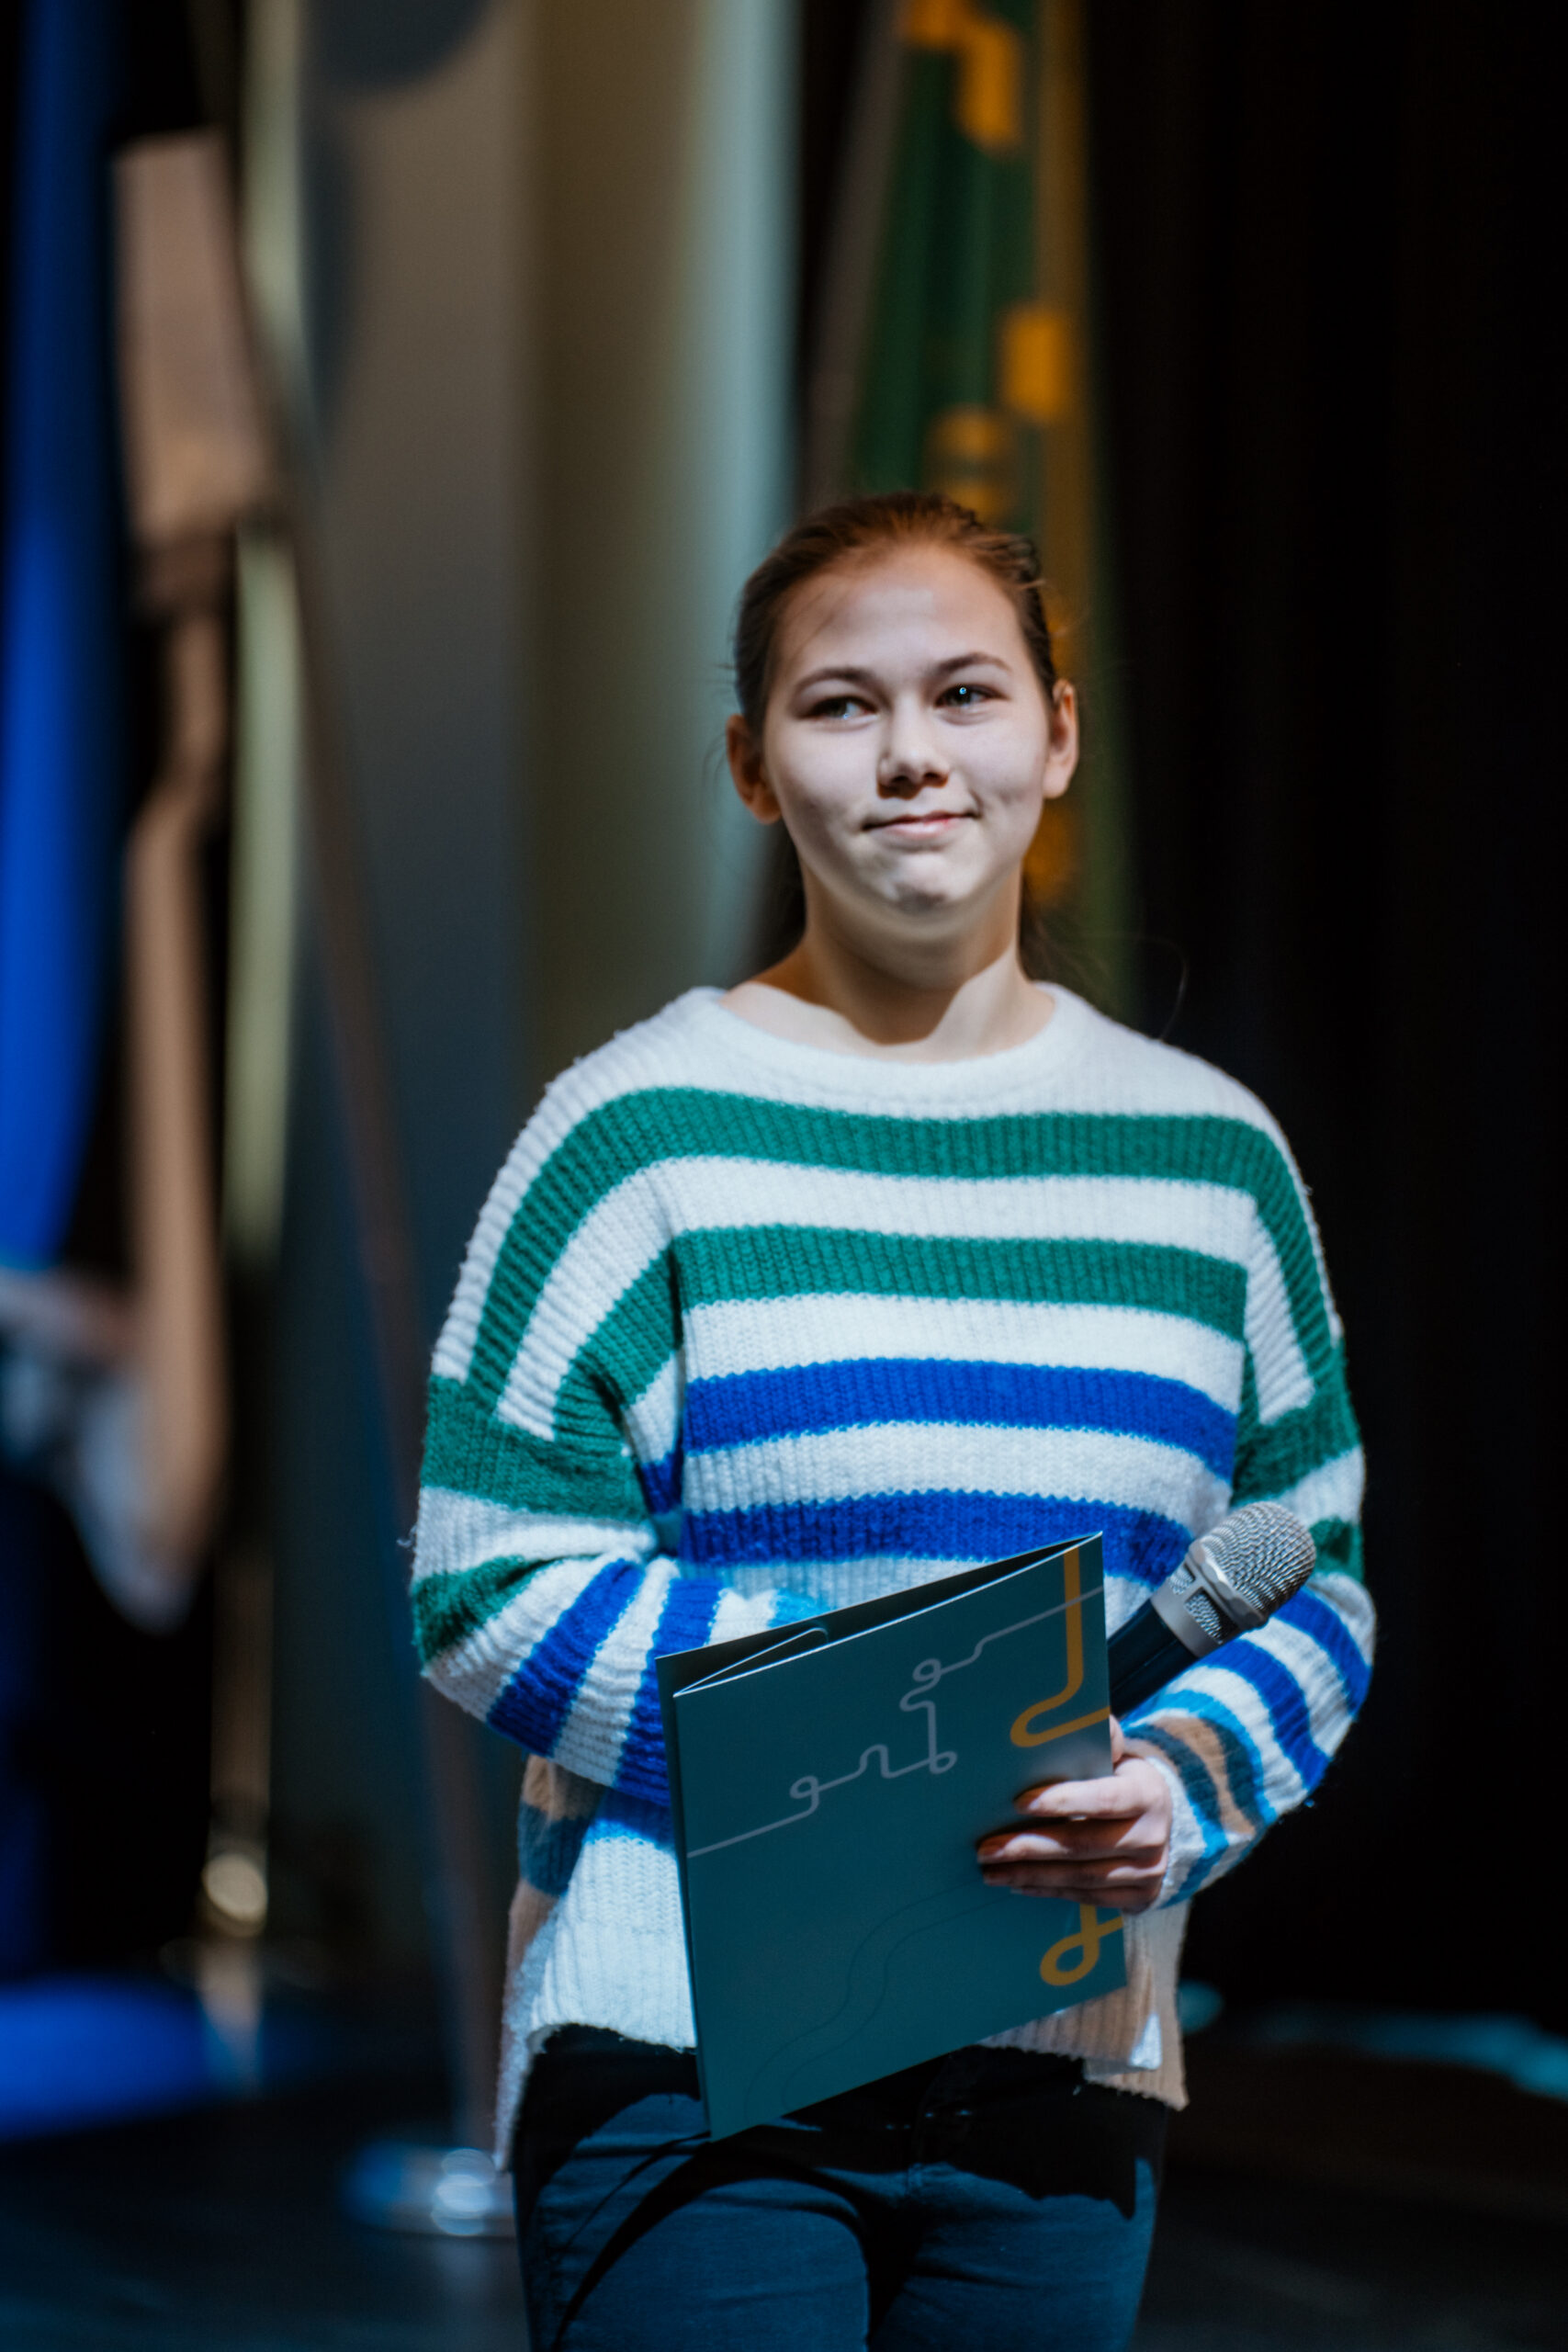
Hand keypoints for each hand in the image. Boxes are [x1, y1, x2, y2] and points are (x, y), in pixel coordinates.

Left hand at [975, 1718, 1172, 1913]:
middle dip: (1030, 1847)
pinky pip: (1087, 1898)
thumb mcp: (1118, 1755)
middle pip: (1084, 1845)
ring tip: (992, 1871)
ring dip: (1031, 1875)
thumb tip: (1069, 1716)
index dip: (1062, 1802)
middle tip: (986, 1848)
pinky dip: (1050, 1892)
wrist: (1163, 1822)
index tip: (1017, 1802)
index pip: (1104, 1799)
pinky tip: (1019, 1884)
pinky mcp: (1140, 1898)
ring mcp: (1149, 1872)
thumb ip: (1098, 1736)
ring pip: (1082, 1877)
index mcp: (1148, 1793)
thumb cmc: (1121, 1780)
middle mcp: (1153, 1836)